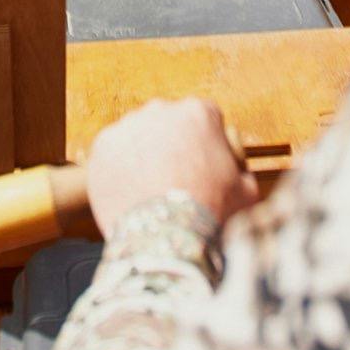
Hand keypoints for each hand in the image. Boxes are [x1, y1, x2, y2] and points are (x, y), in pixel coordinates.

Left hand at [84, 98, 257, 237]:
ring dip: (145, 155)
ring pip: (139, 136)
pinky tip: (132, 192)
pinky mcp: (102, 146)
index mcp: (199, 112)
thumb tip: (232, 158)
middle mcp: (161, 109)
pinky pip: (114, 154)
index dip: (207, 146)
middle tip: (175, 181)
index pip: (204, 120)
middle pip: (168, 124)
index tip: (205, 169)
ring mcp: (128, 126)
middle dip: (173, 147)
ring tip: (152, 190)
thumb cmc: (212, 215)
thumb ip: (239, 165)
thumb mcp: (246, 189)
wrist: (165, 241)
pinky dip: (120, 170)